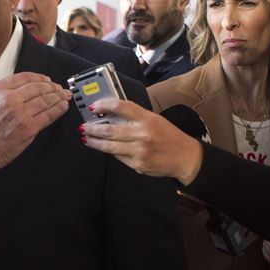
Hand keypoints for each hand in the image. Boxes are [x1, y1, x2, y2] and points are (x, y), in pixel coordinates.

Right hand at [0, 72, 70, 187]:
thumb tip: (17, 88)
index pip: (24, 77)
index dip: (39, 78)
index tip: (46, 80)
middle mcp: (10, 99)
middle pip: (38, 87)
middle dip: (52, 87)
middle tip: (58, 88)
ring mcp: (21, 113)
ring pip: (45, 100)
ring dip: (58, 97)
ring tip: (64, 96)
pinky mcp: (29, 128)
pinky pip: (48, 115)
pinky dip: (58, 109)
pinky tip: (62, 106)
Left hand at [81, 98, 203, 184]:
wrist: (185, 157)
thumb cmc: (169, 136)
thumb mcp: (154, 119)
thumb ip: (134, 116)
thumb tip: (110, 114)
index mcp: (147, 118)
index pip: (120, 107)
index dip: (104, 105)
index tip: (94, 107)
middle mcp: (143, 134)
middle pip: (110, 130)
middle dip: (93, 128)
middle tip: (84, 126)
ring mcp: (140, 150)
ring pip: (109, 146)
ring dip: (94, 142)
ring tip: (86, 137)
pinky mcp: (138, 164)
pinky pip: (118, 156)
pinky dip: (108, 151)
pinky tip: (101, 147)